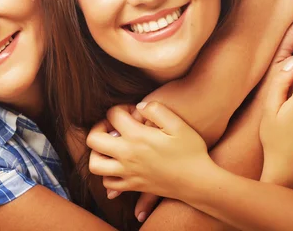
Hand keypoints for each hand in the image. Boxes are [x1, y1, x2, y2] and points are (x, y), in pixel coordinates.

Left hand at [87, 102, 210, 199]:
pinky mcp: (133, 185)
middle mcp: (128, 155)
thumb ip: (157, 110)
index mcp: (138, 136)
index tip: (130, 110)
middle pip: (94, 139)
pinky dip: (106, 174)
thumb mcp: (178, 124)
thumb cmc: (192, 151)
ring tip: (110, 146)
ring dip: (97, 152)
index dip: (120, 107)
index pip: (113, 115)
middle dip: (98, 127)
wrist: (198, 182)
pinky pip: (108, 183)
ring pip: (95, 164)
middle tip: (112, 125)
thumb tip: (138, 106)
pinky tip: (117, 165)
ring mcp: (128, 172)